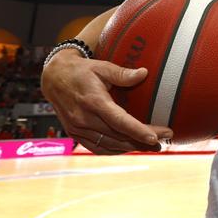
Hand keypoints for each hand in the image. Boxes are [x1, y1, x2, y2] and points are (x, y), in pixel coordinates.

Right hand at [41, 50, 172, 154]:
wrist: (53, 78)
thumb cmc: (81, 71)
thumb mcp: (102, 67)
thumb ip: (122, 73)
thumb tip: (144, 73)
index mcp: (94, 101)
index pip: (120, 121)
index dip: (139, 131)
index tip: (156, 137)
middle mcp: (85, 118)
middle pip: (118, 137)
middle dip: (143, 141)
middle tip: (164, 141)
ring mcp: (78, 129)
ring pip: (110, 145)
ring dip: (132, 148)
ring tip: (153, 146)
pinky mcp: (75, 134)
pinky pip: (98, 147)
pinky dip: (115, 150)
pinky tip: (130, 147)